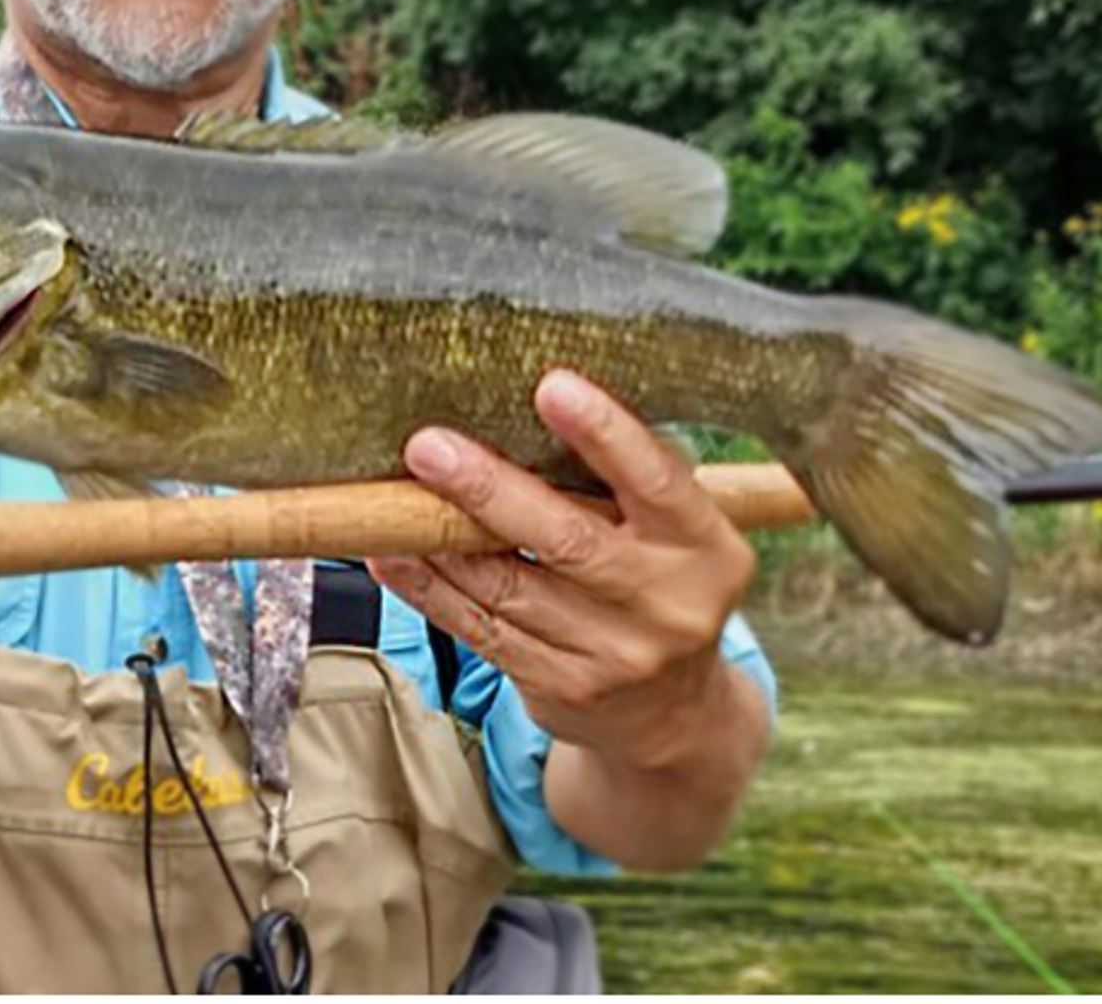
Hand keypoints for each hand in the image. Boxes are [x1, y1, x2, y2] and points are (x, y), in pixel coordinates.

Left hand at [369, 369, 757, 772]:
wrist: (673, 714)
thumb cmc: (660, 583)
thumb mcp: (674, 533)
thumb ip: (624, 482)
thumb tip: (533, 405)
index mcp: (707, 549)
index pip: (657, 481)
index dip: (605, 433)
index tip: (552, 387)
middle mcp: (667, 605)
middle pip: (567, 540)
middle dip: (490, 490)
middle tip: (430, 447)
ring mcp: (614, 655)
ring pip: (508, 588)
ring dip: (442, 539)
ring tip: (396, 496)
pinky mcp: (560, 688)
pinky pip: (480, 630)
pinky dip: (429, 590)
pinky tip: (394, 557)